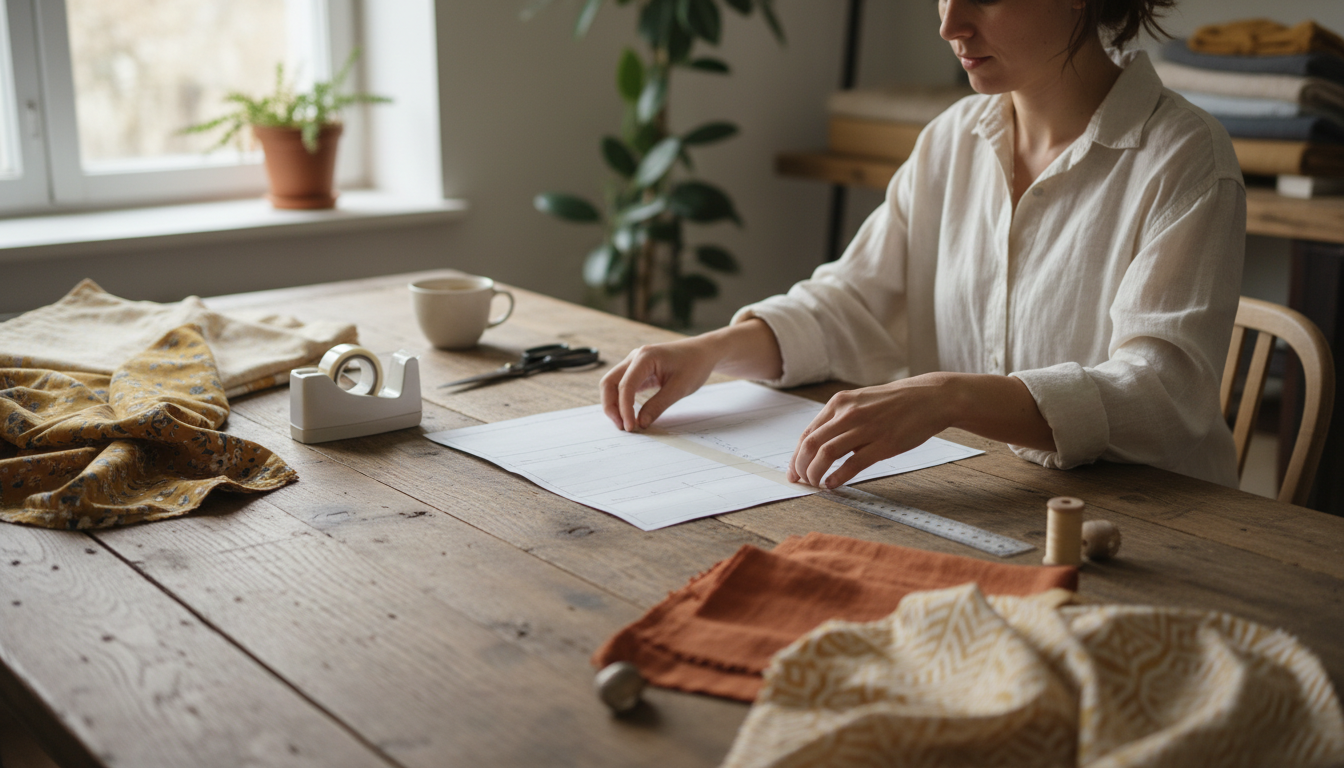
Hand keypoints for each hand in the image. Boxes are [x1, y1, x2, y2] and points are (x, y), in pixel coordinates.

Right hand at [600, 337, 720, 431]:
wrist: (703, 353)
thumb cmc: (694, 365)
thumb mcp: (679, 388)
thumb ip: (658, 405)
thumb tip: (640, 423)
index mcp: (645, 357)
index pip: (625, 385)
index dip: (625, 408)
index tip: (630, 427)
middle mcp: (635, 358)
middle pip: (609, 382)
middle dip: (611, 406)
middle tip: (621, 427)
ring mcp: (634, 363)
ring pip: (613, 385)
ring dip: (614, 404)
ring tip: (625, 423)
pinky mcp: (638, 371)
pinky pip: (623, 386)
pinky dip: (623, 401)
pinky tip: (629, 415)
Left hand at [789, 374, 955, 487]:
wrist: (930, 398)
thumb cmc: (895, 403)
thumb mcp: (861, 402)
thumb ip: (840, 421)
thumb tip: (822, 448)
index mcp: (840, 403)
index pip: (808, 433)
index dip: (796, 456)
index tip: (793, 471)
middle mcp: (848, 414)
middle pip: (811, 444)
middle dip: (801, 467)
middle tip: (801, 481)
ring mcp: (866, 428)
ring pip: (827, 453)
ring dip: (816, 473)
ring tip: (816, 483)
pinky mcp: (883, 444)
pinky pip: (852, 464)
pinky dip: (838, 477)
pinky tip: (833, 484)